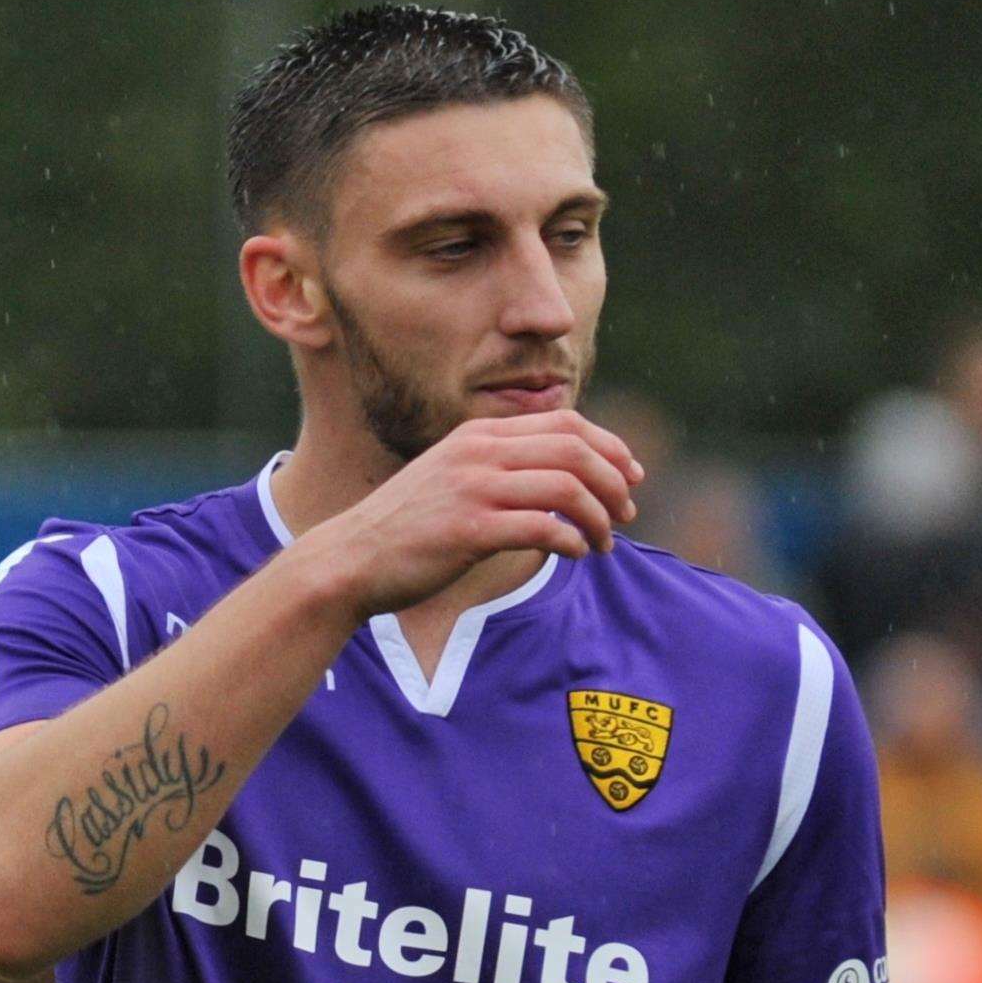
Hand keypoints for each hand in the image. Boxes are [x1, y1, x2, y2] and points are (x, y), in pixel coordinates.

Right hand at [304, 409, 643, 618]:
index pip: (566, 423)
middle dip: (614, 482)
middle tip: (628, 513)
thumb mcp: (452, 477)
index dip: (610, 447)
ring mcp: (474, 489)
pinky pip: (544, 527)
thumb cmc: (407, 527)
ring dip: (599, 517)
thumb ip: (499, 467)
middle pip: (575, 449)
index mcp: (478, 434)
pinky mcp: (470, 530)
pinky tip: (574, 554)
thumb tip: (561, 477)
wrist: (351, 559)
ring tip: (604, 542)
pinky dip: (571, 541)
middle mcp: (479, 452)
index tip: (630, 475)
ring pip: (566, 487)